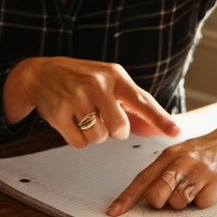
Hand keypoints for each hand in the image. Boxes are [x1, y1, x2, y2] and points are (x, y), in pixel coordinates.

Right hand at [3, 57, 181, 147]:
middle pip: (120, 128)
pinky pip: (79, 142)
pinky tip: (70, 120)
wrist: (40, 73)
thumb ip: (131, 102)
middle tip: (103, 118)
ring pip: (99, 138)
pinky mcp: (59, 112)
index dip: (160, 119)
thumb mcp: (107, 80)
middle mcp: (97, 83)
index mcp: (115, 75)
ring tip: (82, 115)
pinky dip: (77, 138)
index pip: (142, 101)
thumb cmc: (80, 79)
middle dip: (114, 130)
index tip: (175, 132)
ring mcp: (76, 97)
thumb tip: (156, 127)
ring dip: (93, 134)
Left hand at [106, 118, 216, 215]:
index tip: (114, 212)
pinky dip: (204, 201)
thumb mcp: (181, 153)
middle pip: (156, 196)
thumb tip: (146, 197)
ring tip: (195, 188)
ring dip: (185, 202)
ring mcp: (199, 173)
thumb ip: (163, 171)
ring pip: (178, 203)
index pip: (142, 179)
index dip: (126, 198)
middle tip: (173, 195)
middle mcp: (181, 162)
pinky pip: (201, 204)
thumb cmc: (206, 151)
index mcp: (169, 155)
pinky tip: (210, 188)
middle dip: (161, 203)